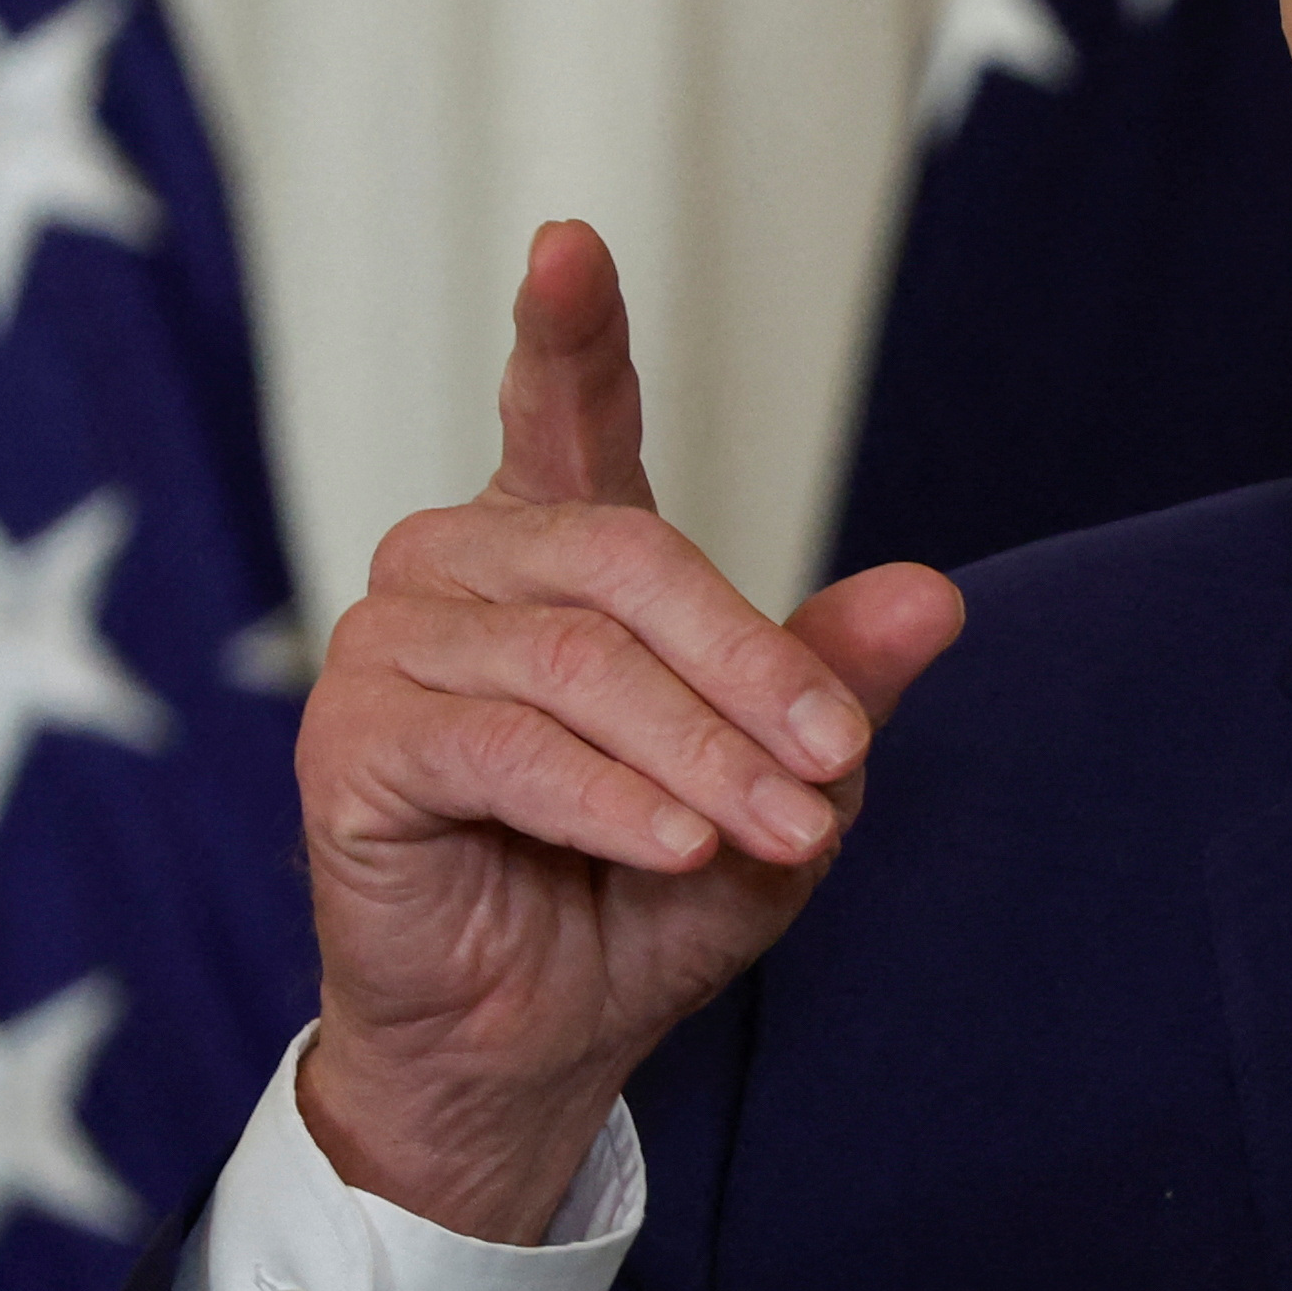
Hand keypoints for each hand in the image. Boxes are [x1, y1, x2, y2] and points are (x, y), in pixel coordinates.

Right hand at [291, 221, 962, 1237]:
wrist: (537, 1047)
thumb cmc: (643, 900)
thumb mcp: (774, 788)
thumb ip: (836, 689)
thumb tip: (937, 596)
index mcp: (559, 558)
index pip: (566, 414)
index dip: (571, 332)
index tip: (570, 243)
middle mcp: (461, 574)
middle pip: (626, 561)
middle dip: (749, 669)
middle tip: (834, 772)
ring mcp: (392, 649)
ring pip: (577, 663)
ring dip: (699, 753)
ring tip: (775, 833)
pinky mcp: (353, 745)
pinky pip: (508, 747)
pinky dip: (614, 799)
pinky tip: (679, 844)